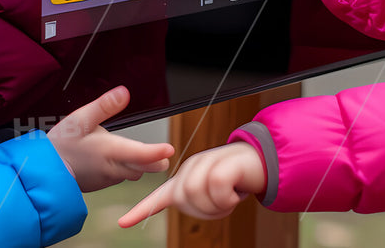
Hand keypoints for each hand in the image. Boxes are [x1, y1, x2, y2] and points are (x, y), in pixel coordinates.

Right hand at [47, 86, 174, 192]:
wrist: (45, 171)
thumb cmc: (61, 145)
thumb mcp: (80, 118)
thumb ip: (104, 105)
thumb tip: (123, 93)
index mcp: (110, 150)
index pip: (140, 153)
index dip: (156, 152)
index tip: (169, 149)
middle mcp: (113, 167)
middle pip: (144, 168)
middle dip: (155, 161)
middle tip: (164, 156)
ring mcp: (108, 178)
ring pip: (133, 173)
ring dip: (140, 165)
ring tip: (144, 155)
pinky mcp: (102, 183)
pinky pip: (120, 177)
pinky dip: (125, 170)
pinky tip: (117, 160)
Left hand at [118, 142, 266, 226]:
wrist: (261, 161)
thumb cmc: (235, 179)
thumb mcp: (212, 194)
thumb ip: (196, 198)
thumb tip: (185, 202)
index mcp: (184, 179)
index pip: (158, 197)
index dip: (140, 210)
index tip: (122, 222)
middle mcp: (190, 168)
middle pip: (183, 198)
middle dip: (204, 210)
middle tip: (223, 204)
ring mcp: (205, 162)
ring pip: (197, 193)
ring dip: (218, 205)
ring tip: (230, 197)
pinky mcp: (221, 162)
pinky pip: (217, 188)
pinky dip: (228, 198)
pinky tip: (236, 193)